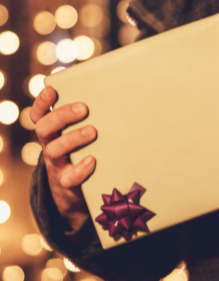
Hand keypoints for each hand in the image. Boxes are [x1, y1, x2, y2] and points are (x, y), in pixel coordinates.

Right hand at [31, 85, 95, 229]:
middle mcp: (51, 146)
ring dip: (72, 139)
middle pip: (44, 129)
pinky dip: (80, 170)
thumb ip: (90, 119)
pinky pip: (68, 178)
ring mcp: (57, 166)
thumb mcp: (81, 135)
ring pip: (54, 151)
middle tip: (83, 109)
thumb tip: (116, 92)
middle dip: (61, 116)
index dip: (42, 103)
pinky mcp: (67, 183)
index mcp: (54, 133)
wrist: (76, 191)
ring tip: (92, 131)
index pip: (39, 115)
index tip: (52, 90)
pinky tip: (92, 160)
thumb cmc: (84, 152)